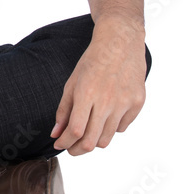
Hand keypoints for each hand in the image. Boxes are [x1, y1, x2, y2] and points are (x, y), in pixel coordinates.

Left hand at [50, 20, 147, 155]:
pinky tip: (105, 118)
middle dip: (77, 150)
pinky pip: (122, 128)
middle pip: (91, 141)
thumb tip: (56, 134)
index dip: (65, 142)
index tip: (59, 144)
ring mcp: (125, 103)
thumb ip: (63, 110)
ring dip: (93, 141)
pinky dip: (111, 128)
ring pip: (107, 138)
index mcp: (87, 94)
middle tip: (71, 148)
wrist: (120, 44)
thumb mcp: (72, 83)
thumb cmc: (93, 62)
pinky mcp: (137, 103)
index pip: (75, 131)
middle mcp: (107, 101)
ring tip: (86, 134)